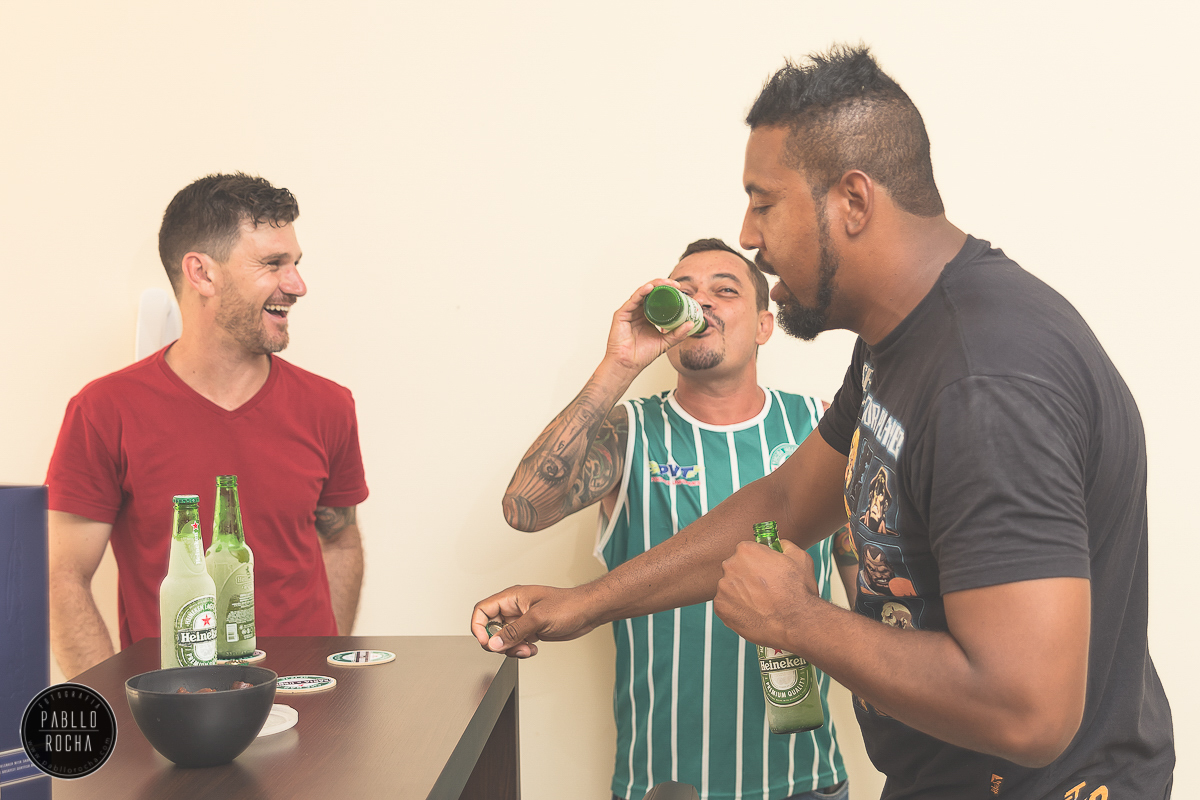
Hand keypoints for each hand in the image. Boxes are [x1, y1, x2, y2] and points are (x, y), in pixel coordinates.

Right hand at [470, 584, 601, 658]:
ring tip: (527, 648)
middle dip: (498, 642)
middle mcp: (514, 609)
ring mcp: (521, 620)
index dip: (479, 627)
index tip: (487, 642)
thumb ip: (514, 632)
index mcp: (512, 598)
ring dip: (511, 648)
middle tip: (511, 647)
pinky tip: (533, 648)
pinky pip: (515, 643)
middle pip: (490, 628)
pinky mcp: (530, 630)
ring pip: (503, 639)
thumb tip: (494, 643)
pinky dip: (521, 650)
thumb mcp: (538, 618)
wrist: (587, 612)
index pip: (482, 610)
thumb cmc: (568, 605)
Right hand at [604, 279, 696, 373]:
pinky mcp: (621, 314)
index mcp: (648, 315)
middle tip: (676, 285)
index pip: (658, 298)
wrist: (629, 365)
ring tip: (666, 283)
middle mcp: (638, 311)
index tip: (681, 289)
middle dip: (663, 285)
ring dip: (655, 285)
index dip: (668, 291)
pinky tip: (650, 288)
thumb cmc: (642, 355)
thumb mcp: (665, 342)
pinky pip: (632, 300)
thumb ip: (678, 334)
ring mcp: (629, 311)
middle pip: (651, 292)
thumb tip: (691, 324)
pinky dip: (641, 292)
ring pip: (642, 292)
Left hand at [714, 539, 818, 652]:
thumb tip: (781, 544)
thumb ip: (785, 546)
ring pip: (730, 588)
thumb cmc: (799, 591)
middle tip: (763, 589)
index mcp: (746, 551)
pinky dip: (736, 609)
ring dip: (740, 593)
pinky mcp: (721, 608)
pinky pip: (726, 605)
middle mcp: (730, 566)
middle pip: (735, 568)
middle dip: (746, 577)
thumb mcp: (800, 558)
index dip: (756, 562)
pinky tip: (753, 613)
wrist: (796, 622)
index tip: (763, 571)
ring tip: (760, 603)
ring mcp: (723, 588)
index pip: (745, 551)